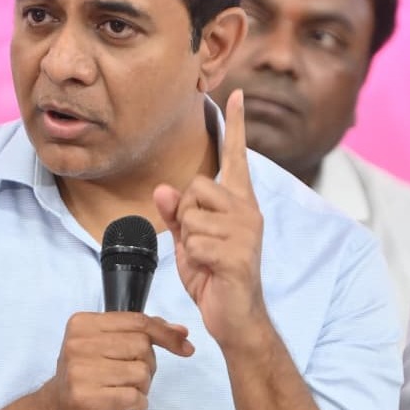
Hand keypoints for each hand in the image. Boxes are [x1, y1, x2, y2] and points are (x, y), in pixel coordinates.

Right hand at [39, 312, 193, 409]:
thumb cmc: (85, 378)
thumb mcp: (104, 346)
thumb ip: (139, 334)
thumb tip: (180, 331)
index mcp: (82, 324)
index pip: (137, 321)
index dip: (165, 333)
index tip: (184, 344)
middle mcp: (78, 344)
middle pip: (142, 346)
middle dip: (147, 366)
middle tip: (131, 379)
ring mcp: (80, 373)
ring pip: (141, 373)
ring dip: (142, 389)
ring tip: (123, 394)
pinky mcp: (87, 400)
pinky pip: (135, 397)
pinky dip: (138, 406)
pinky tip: (124, 409)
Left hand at [153, 89, 265, 350]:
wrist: (234, 316)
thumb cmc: (213, 274)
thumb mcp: (188, 240)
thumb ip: (177, 213)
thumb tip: (162, 189)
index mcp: (238, 202)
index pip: (236, 157)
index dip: (234, 126)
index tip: (234, 93)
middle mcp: (247, 210)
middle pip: (195, 186)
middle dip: (185, 215)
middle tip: (200, 241)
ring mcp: (246, 231)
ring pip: (191, 216)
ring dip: (189, 241)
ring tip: (207, 258)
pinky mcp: (239, 253)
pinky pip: (194, 242)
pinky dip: (193, 259)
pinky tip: (210, 270)